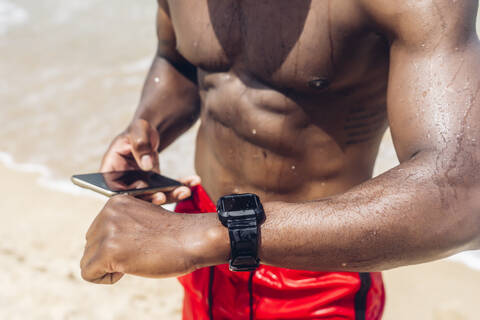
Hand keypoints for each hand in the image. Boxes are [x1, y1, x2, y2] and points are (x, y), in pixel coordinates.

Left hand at [80, 195, 226, 283]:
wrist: (193, 239)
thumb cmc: (174, 235)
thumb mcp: (141, 220)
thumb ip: (120, 224)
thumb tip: (99, 244)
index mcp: (116, 202)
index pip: (98, 230)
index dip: (116, 243)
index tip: (139, 242)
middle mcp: (108, 212)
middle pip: (90, 244)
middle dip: (109, 255)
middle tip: (138, 253)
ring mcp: (107, 230)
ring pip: (87, 259)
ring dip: (109, 267)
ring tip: (135, 259)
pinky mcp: (108, 250)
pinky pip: (88, 273)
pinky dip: (105, 279)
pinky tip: (128, 269)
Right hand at [100, 118, 199, 203]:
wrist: (149, 132)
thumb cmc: (138, 130)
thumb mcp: (138, 131)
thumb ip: (140, 146)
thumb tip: (146, 165)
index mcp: (111, 170)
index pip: (114, 189)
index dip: (127, 195)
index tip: (143, 192)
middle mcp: (123, 182)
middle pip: (135, 197)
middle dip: (152, 198)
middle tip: (166, 195)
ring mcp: (139, 186)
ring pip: (154, 197)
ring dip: (171, 196)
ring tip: (185, 190)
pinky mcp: (154, 186)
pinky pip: (167, 190)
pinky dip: (180, 187)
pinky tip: (193, 181)